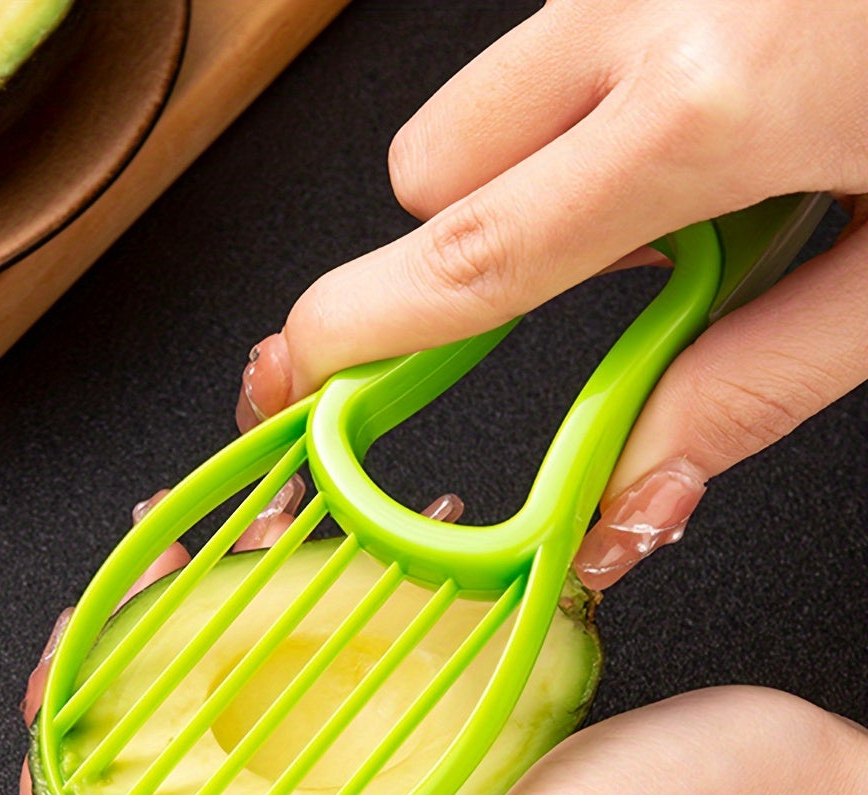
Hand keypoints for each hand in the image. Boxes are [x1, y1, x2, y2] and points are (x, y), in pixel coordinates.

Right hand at [235, 0, 867, 586]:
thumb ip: (752, 385)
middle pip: (430, 162)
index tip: (289, 380)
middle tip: (597, 265)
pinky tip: (731, 98)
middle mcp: (655, 3)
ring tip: (699, 172)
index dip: (355, 332)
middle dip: (461, 243)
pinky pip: (567, 35)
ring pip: (491, 92)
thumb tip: (625, 497)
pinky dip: (605, 95)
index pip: (473, 251)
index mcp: (718, 104)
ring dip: (544, 164)